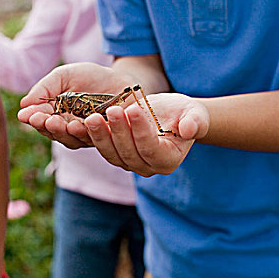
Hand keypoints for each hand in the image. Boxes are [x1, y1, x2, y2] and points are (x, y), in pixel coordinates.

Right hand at [18, 62, 135, 148]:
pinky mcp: (108, 137)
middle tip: (43, 120)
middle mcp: (71, 130)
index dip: (35, 120)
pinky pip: (97, 138)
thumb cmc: (91, 78)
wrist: (122, 80)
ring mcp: (89, 136)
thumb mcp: (65, 77)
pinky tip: (81, 123)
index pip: (42, 123)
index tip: (26, 116)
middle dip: (48, 127)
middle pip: (57, 134)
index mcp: (57, 117)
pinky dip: (88, 131)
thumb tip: (24, 105)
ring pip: (74, 139)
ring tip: (59, 122)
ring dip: (65, 132)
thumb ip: (45, 88)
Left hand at [84, 93, 209, 175]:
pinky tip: (83, 122)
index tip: (132, 110)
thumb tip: (189, 129)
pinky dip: (92, 136)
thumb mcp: (195, 114)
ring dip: (101, 136)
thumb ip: (195, 122)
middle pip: (129, 153)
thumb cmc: (184, 114)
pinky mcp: (116, 155)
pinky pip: (102, 148)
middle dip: (119, 131)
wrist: (169, 116)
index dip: (141, 131)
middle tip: (112, 110)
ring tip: (93, 117)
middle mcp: (148, 167)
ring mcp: (130, 163)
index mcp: (168, 160)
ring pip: (112, 154)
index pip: (151, 149)